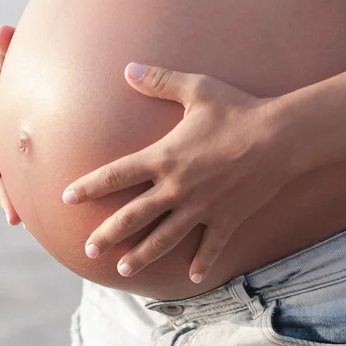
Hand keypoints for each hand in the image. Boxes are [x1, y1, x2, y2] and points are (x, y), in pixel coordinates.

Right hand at [0, 25, 21, 225]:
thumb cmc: (27, 57)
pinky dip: (33, 190)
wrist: (41, 68)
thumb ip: (8, 47)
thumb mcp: (15, 51)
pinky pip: (29, 171)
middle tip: (14, 217)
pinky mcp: (30, 148)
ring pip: (13, 174)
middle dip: (4, 191)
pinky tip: (46, 213)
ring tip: (26, 224)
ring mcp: (14, 141)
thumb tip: (3, 31)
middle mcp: (0, 129)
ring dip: (17, 198)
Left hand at [62, 63, 298, 283]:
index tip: (67, 199)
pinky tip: (193, 278)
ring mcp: (201, 208)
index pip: (115, 175)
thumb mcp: (196, 89)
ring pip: (164, 239)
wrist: (279, 137)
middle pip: (132, 217)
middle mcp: (176, 188)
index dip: (88, 187)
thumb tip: (127, 68)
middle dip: (107, 234)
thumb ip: (158, 80)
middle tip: (88, 249)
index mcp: (163, 158)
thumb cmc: (236, 110)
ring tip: (123, 270)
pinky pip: (211, 246)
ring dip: (142, 255)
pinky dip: (202, 263)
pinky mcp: (226, 219)